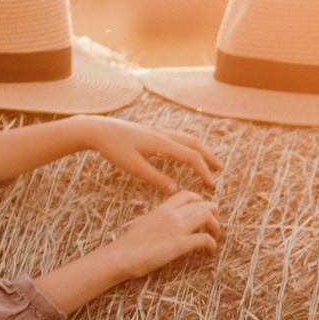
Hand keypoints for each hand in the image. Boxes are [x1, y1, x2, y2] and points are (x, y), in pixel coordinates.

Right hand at [36, 191, 221, 315]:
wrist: (122, 255)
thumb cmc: (128, 244)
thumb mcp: (143, 223)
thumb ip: (156, 219)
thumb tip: (159, 222)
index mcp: (163, 209)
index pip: (187, 194)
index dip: (200, 200)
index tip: (203, 210)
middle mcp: (172, 215)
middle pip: (203, 204)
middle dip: (214, 213)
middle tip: (214, 226)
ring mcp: (177, 228)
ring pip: (208, 216)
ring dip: (216, 227)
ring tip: (215, 238)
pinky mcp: (180, 244)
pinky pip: (205, 239)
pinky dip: (212, 245)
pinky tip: (209, 252)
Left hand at [81, 119, 219, 194]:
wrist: (98, 129)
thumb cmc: (114, 148)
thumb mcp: (134, 167)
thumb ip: (156, 178)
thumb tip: (176, 190)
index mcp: (162, 143)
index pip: (191, 156)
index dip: (203, 171)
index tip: (211, 185)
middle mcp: (164, 134)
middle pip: (194, 143)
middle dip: (209, 156)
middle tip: (220, 168)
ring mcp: (159, 131)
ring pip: (187, 137)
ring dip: (201, 148)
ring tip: (209, 158)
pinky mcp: (152, 131)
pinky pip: (178, 135)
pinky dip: (189, 143)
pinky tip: (187, 149)